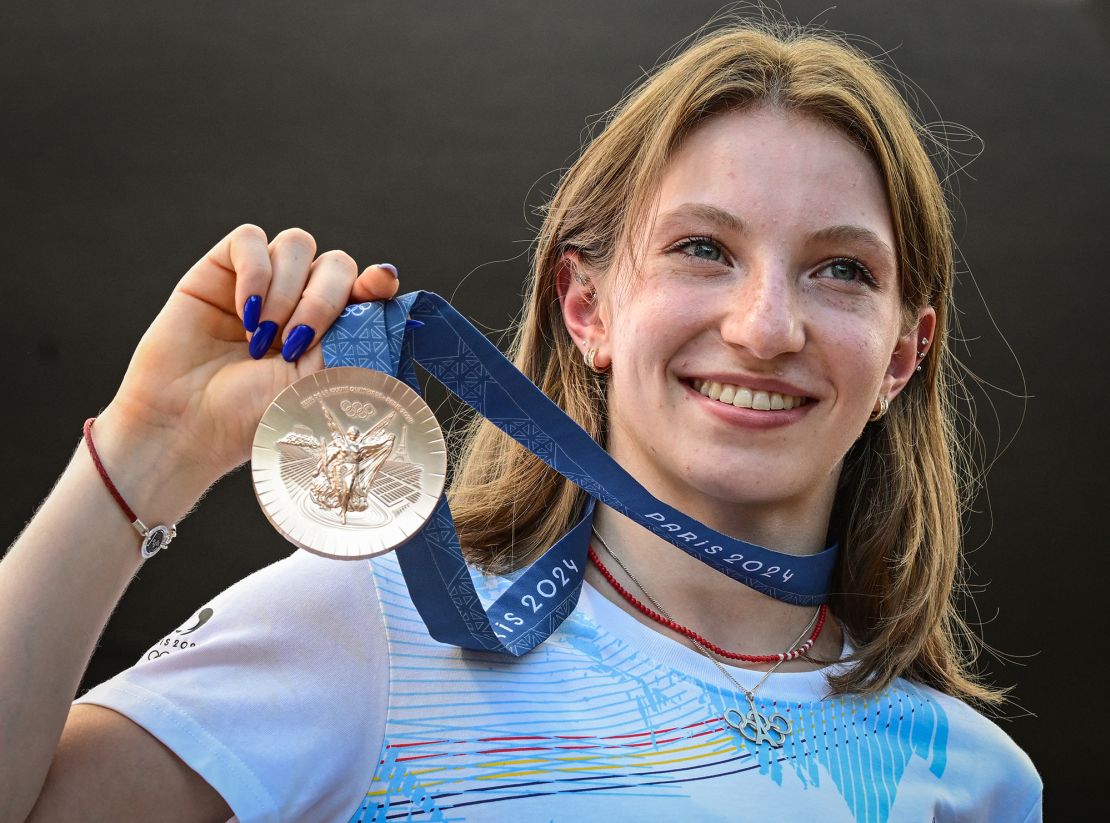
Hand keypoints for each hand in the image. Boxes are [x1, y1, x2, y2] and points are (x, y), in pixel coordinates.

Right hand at [104, 224, 399, 488]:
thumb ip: (355, 336)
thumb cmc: (255, 416)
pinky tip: (244, 313)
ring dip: (286, 291)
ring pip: (297, 245)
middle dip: (323, 300)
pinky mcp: (221, 271)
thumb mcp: (320, 381)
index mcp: (334, 331)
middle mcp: (301, 302)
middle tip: (295, 345)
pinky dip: (255, 271)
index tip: (380, 287)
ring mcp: (263, 284)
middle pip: (337, 263)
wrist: (189, 425)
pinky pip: (250, 239)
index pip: (368, 288)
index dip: (378, 282)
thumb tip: (388, 286)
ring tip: (263, 338)